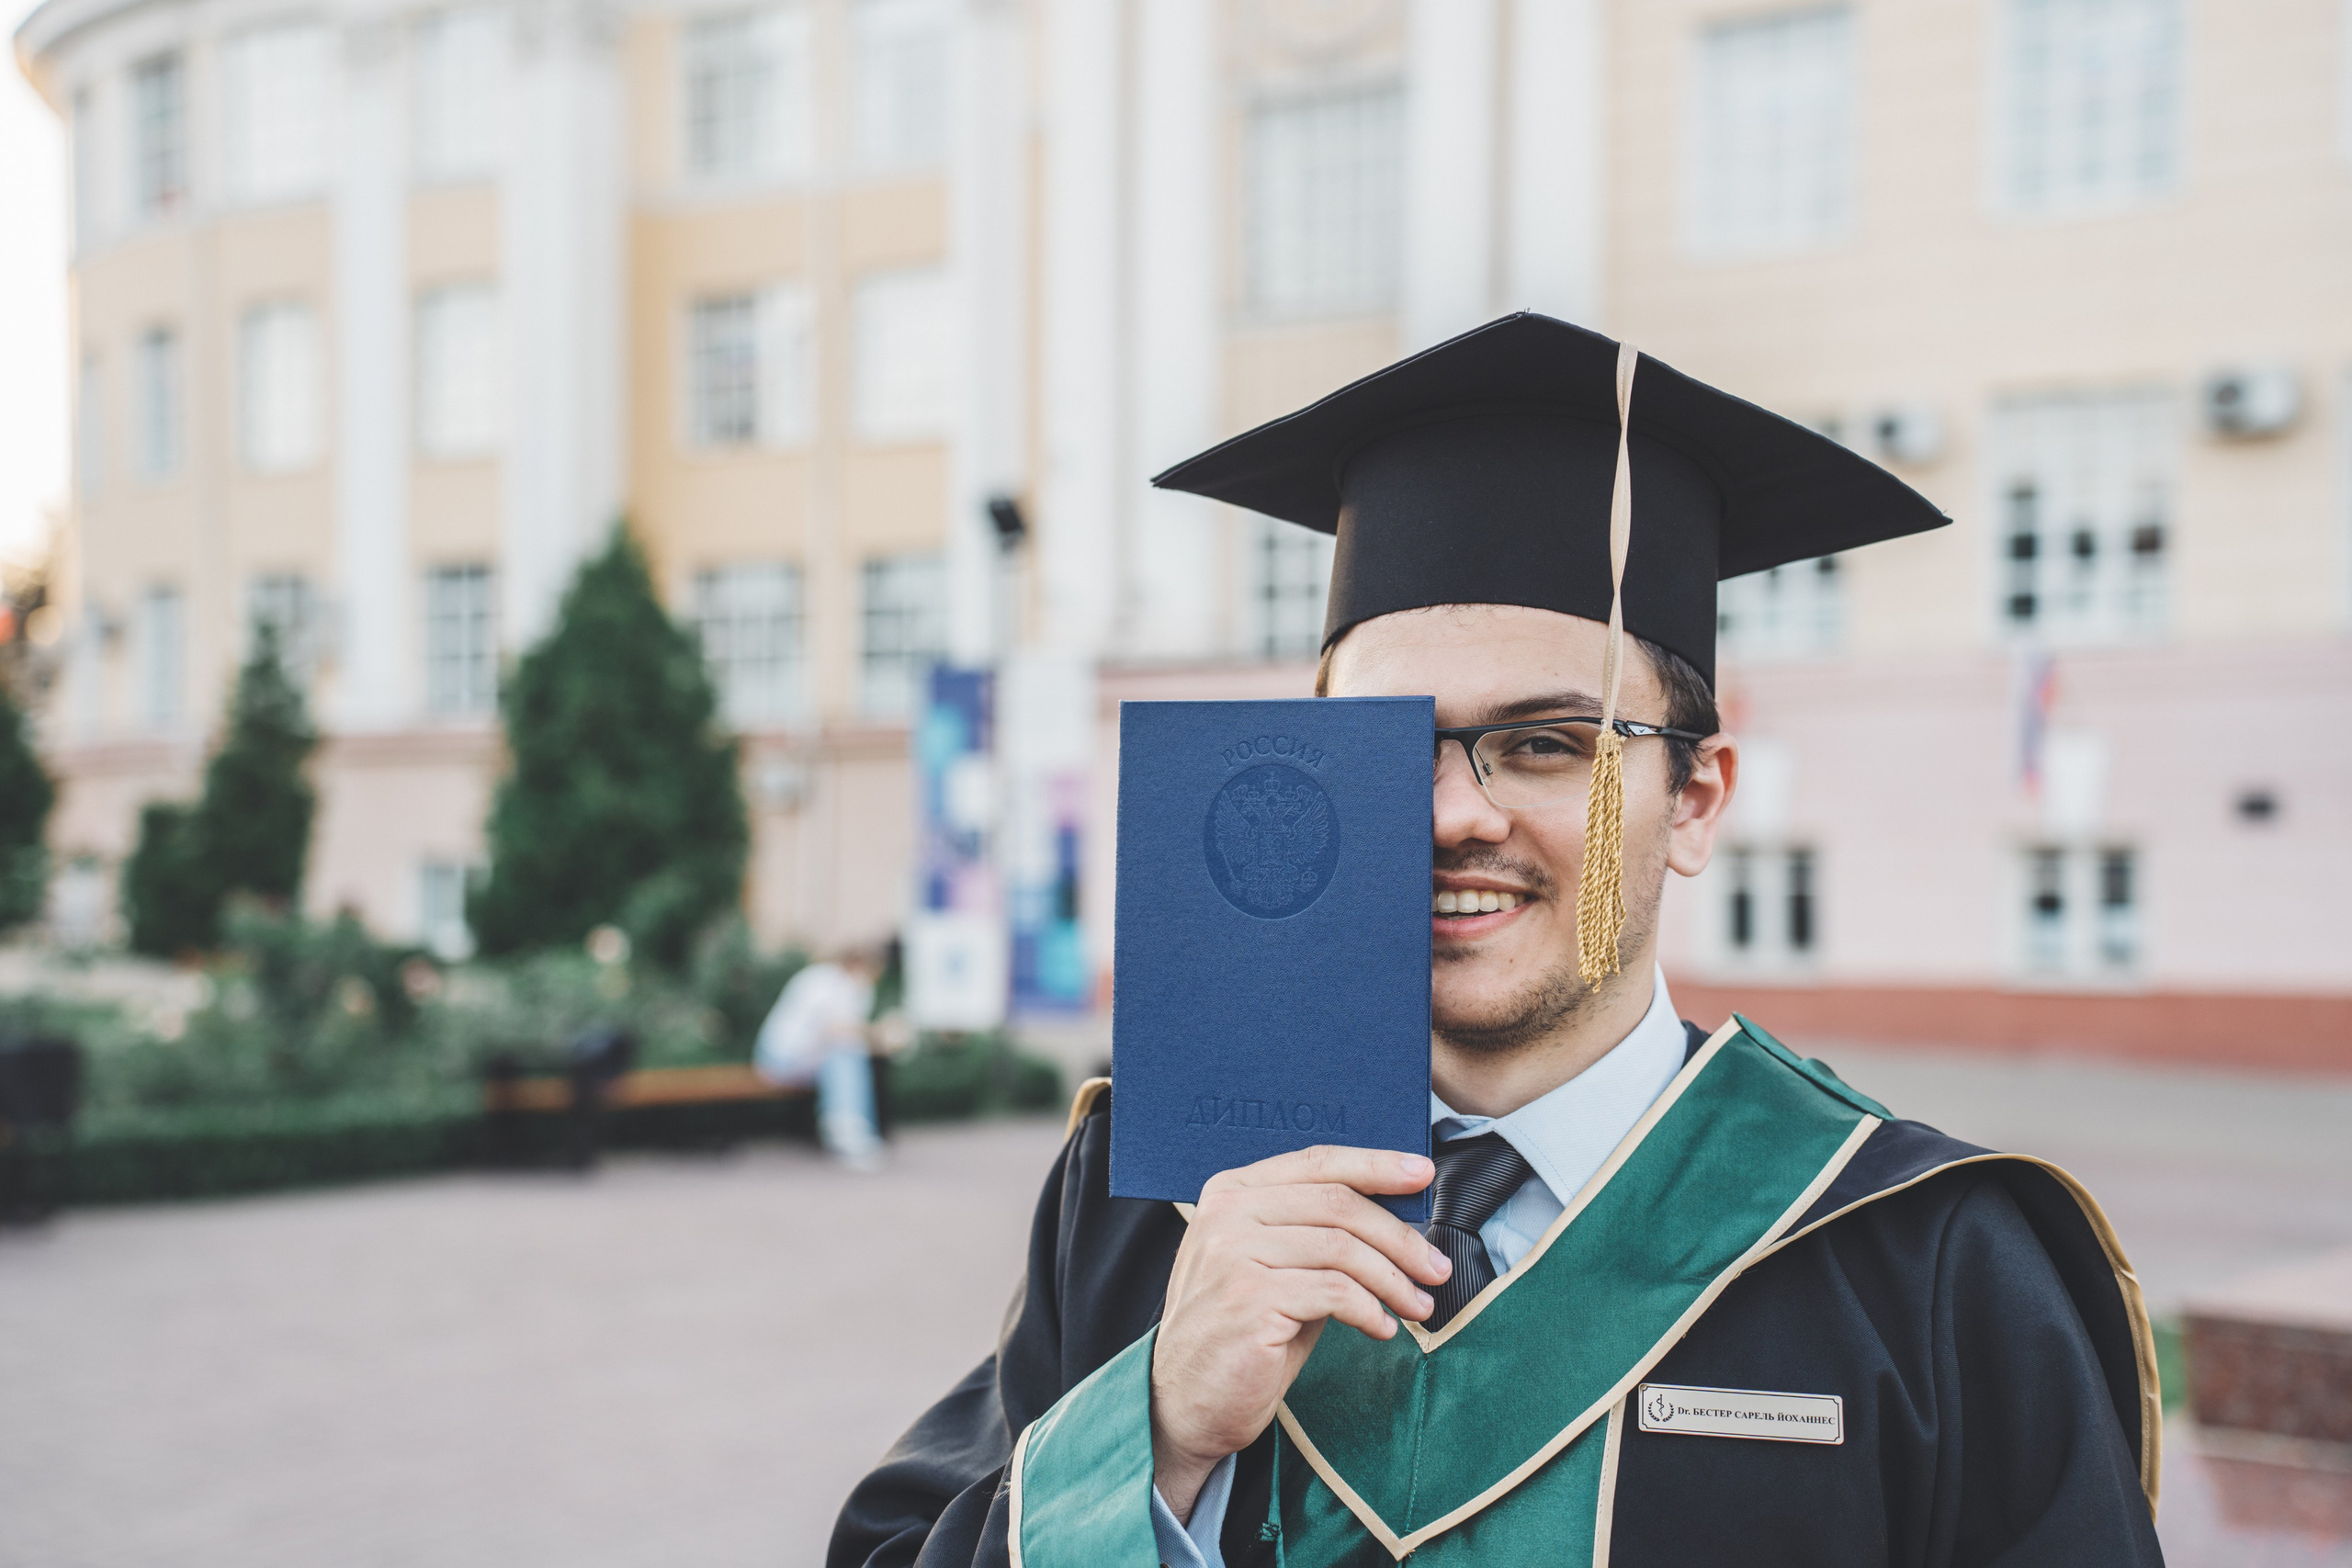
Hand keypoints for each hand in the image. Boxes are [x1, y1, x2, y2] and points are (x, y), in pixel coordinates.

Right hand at [1149, 1146, 1447, 1521]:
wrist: (1185, 1401)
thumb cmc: (1239, 1333)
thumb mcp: (1273, 1266)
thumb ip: (1315, 1232)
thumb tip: (1394, 1216)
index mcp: (1232, 1192)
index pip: (1318, 1163)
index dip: (1377, 1165)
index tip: (1423, 1175)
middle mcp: (1228, 1214)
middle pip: (1338, 1204)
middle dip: (1400, 1237)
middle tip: (1435, 1267)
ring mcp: (1233, 1254)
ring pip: (1342, 1248)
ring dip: (1393, 1280)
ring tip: (1418, 1306)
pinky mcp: (1249, 1299)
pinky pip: (1334, 1293)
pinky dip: (1370, 1310)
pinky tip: (1382, 1327)